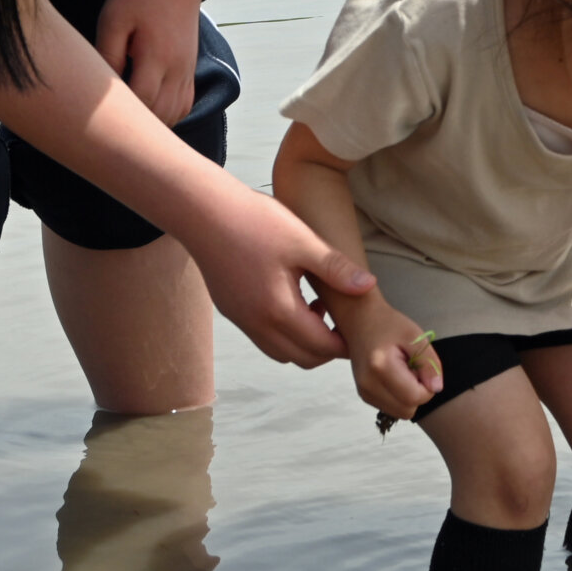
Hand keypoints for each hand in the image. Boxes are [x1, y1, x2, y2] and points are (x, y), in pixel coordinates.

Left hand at [96, 0, 202, 124]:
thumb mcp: (114, 19)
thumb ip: (107, 53)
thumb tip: (104, 85)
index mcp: (156, 54)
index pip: (142, 98)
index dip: (124, 114)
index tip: (102, 116)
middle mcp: (177, 68)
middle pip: (161, 113)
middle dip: (138, 125)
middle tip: (110, 126)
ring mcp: (187, 71)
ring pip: (175, 114)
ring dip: (154, 124)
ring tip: (128, 123)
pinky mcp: (190, 70)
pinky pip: (184, 105)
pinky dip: (169, 116)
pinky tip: (150, 113)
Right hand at [185, 182, 375, 366]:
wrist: (203, 212)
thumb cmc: (254, 222)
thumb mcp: (303, 242)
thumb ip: (335, 269)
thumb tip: (369, 287)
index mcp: (279, 311)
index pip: (321, 347)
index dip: (345, 344)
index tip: (361, 328)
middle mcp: (257, 324)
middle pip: (302, 358)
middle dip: (327, 348)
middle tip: (345, 323)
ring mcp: (242, 320)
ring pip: (280, 351)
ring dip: (305, 342)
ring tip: (319, 308)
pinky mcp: (232, 310)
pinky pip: (263, 338)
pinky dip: (284, 333)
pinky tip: (295, 299)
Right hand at [346, 303, 442, 419]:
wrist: (360, 319)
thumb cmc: (388, 324)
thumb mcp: (415, 336)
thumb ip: (429, 363)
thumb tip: (436, 388)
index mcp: (380, 367)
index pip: (414, 397)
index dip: (427, 387)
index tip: (422, 368)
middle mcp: (368, 384)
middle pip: (407, 410)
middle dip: (418, 393)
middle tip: (413, 368)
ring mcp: (363, 392)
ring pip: (400, 412)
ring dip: (408, 396)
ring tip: (403, 371)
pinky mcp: (364, 395)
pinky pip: (392, 407)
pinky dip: (399, 396)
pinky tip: (395, 376)